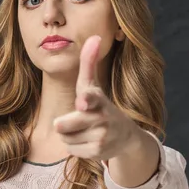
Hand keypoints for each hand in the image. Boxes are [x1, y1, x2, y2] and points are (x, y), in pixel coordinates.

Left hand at [53, 35, 138, 160]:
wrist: (125, 135)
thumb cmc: (99, 105)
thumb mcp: (93, 85)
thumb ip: (89, 62)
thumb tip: (94, 36)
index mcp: (97, 99)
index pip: (92, 97)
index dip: (87, 99)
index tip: (83, 102)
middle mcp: (102, 118)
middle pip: (65, 125)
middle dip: (63, 123)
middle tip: (77, 118)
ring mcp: (101, 137)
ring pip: (65, 138)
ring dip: (69, 135)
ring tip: (85, 130)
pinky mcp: (98, 152)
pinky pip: (71, 150)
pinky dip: (75, 147)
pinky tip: (88, 141)